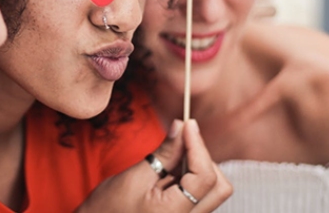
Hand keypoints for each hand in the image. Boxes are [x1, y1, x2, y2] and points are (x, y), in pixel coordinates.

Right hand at [77, 120, 232, 212]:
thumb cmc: (108, 209)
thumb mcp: (134, 177)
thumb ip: (163, 154)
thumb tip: (181, 127)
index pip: (205, 177)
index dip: (198, 146)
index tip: (188, 124)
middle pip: (220, 187)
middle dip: (204, 158)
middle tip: (181, 140)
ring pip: (212, 190)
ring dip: (198, 167)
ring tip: (170, 157)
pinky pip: (200, 195)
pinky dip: (191, 176)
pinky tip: (170, 170)